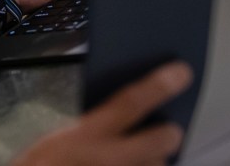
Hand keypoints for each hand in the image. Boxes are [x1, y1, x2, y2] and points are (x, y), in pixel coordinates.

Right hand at [12, 62, 192, 165]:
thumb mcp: (49, 142)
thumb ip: (80, 128)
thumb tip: (99, 108)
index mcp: (84, 137)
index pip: (129, 103)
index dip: (158, 85)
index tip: (180, 73)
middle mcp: (109, 161)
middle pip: (158, 142)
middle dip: (168, 134)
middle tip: (172, 129)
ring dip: (153, 163)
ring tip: (147, 159)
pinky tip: (138, 165)